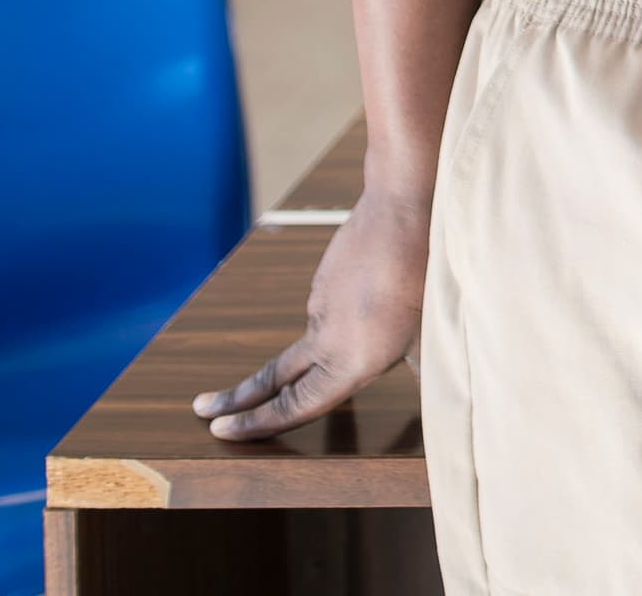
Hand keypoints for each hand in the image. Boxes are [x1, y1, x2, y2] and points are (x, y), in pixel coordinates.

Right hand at [194, 184, 429, 438]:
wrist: (402, 210)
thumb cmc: (427, 273)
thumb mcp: (431, 332)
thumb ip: (421, 367)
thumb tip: (438, 395)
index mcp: (349, 363)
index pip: (295, 407)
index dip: (257, 424)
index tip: (221, 431)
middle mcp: (325, 340)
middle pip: (273, 378)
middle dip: (236, 400)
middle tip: (202, 410)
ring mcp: (319, 306)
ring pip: (313, 339)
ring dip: (320, 349)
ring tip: (375, 322)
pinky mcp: (322, 280)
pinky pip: (331, 307)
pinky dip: (343, 313)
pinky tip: (377, 294)